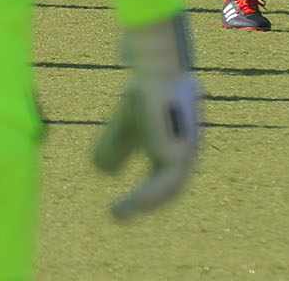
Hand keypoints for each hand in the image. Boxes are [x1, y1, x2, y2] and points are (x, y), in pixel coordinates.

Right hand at [92, 16, 200, 219]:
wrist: (153, 72)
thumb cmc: (142, 94)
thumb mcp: (123, 126)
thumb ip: (116, 147)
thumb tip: (103, 172)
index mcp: (174, 150)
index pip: (161, 182)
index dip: (142, 198)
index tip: (117, 211)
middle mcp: (184, 153)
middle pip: (166, 189)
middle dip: (141, 205)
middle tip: (116, 217)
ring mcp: (185, 152)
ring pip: (168, 188)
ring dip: (142, 204)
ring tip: (119, 213)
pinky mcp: (178, 149)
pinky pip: (164, 181)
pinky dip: (147, 196)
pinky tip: (131, 201)